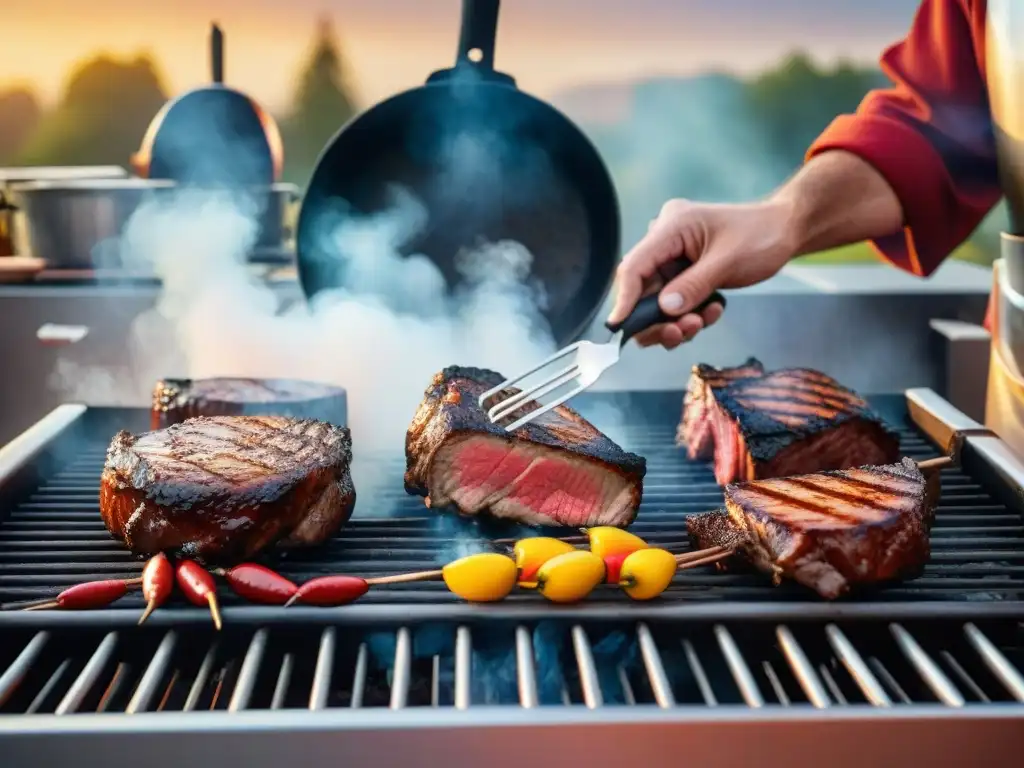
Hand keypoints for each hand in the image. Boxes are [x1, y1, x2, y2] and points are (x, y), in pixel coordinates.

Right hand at [607, 198, 796, 348]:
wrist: (785, 230)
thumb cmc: (761, 236)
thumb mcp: (728, 262)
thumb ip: (694, 286)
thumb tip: (665, 309)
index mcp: (671, 227)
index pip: (634, 266)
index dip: (625, 299)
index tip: (620, 327)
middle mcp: (665, 240)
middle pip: (642, 289)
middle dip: (658, 317)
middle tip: (681, 333)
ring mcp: (674, 257)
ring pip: (657, 300)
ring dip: (676, 319)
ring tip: (702, 322)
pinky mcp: (684, 271)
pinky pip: (674, 300)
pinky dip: (689, 313)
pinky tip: (711, 312)